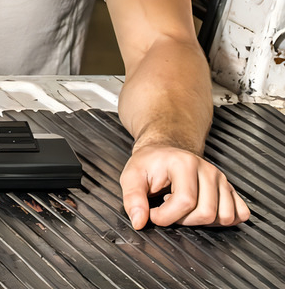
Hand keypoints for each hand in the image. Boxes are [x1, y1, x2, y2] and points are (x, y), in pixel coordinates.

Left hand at [119, 144, 249, 228]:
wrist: (165, 150)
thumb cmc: (150, 163)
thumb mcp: (131, 176)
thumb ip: (132, 199)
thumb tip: (139, 221)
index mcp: (184, 164)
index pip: (185, 202)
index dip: (165, 216)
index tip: (153, 213)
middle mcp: (208, 170)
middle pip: (206, 213)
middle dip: (183, 220)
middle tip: (168, 208)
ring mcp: (222, 180)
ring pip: (224, 217)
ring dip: (202, 221)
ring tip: (185, 207)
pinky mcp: (230, 189)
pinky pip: (239, 214)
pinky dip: (222, 220)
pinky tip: (202, 210)